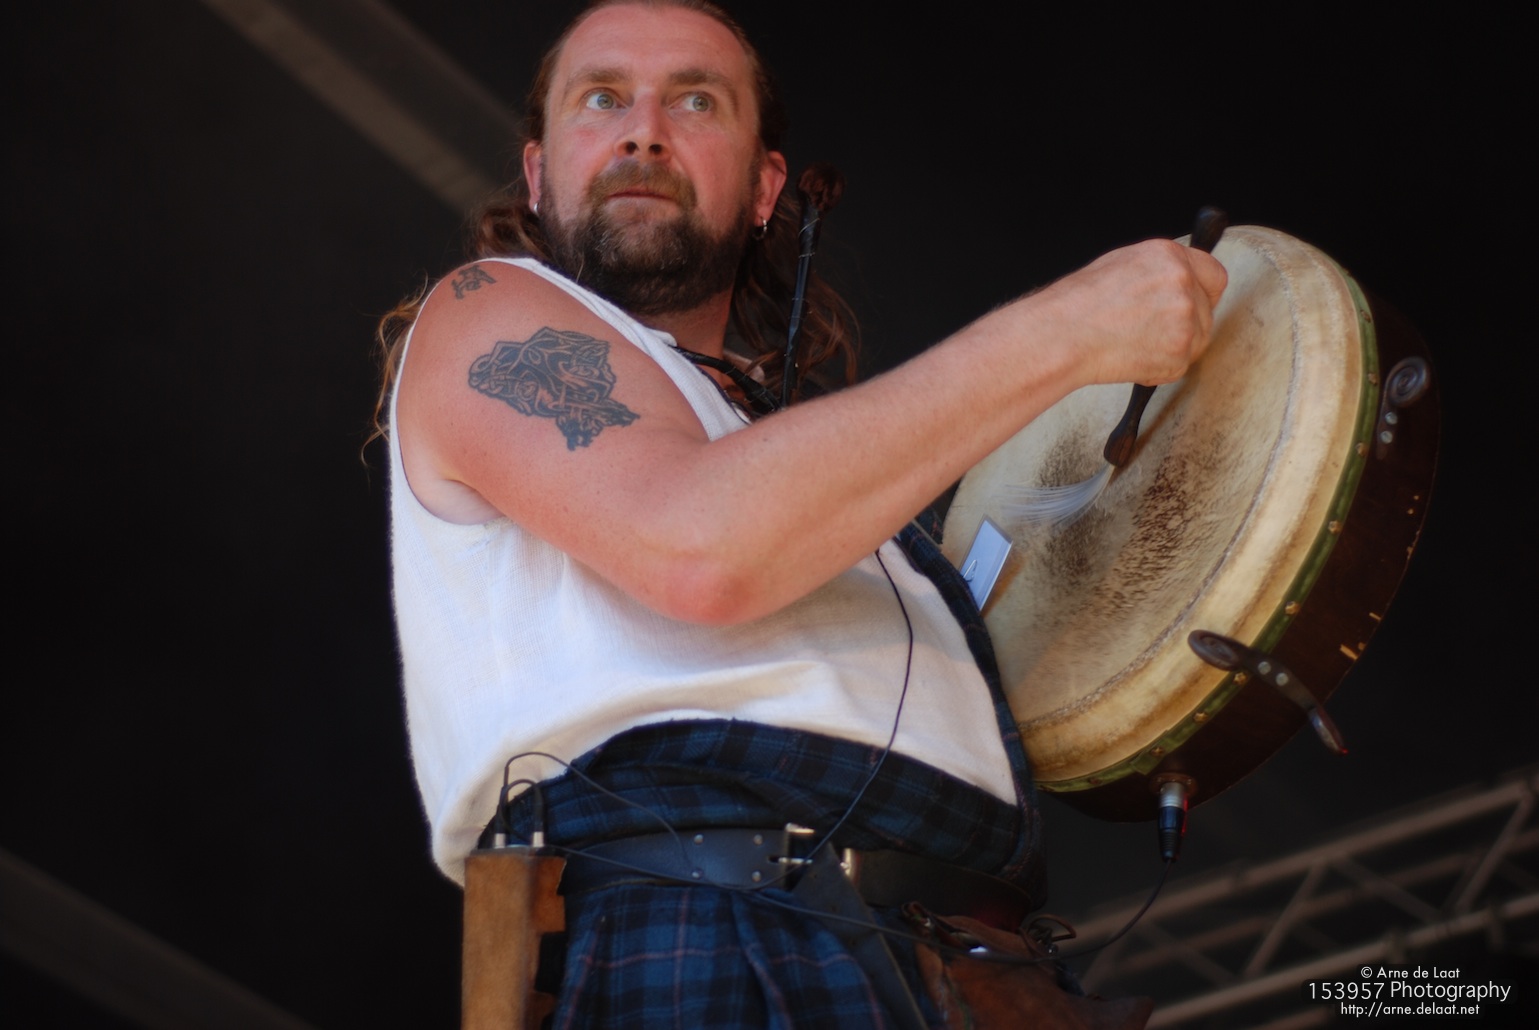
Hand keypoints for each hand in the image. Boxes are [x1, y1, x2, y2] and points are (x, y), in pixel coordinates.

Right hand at [1029, 238, 1228, 387]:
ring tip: (1132, 345)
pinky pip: (1178, 368)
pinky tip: (1130, 358)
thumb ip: (1158, 272)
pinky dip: (1158, 370)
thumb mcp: (1121, 266)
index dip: (1203, 295)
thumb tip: (1177, 284)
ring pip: (1196, 342)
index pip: (1214, 276)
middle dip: (1183, 328)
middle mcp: (1183, 282)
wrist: (1062, 334)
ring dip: (1170, 350)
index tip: (1192, 307)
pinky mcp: (1178, 351)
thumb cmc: (1079, 303)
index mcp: (1169, 256)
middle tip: (1148, 335)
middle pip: (1205, 314)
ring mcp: (1184, 317)